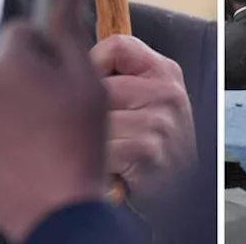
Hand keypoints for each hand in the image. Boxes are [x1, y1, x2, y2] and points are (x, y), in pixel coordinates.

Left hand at [0, 0, 105, 243]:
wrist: (56, 208)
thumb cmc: (78, 143)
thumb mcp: (87, 80)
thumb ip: (69, 27)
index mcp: (10, 59)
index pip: (21, 31)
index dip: (43, 52)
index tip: (55, 76)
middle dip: (18, 74)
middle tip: (45, 108)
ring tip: (27, 132)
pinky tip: (6, 147)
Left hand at [90, 35, 196, 218]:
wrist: (177, 200)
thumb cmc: (153, 150)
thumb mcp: (148, 103)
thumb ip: (122, 78)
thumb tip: (68, 56)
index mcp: (165, 73)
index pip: (117, 46)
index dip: (92, 65)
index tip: (86, 88)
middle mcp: (167, 92)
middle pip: (97, 84)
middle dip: (84, 113)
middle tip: (91, 134)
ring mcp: (159, 121)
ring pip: (92, 118)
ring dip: (86, 141)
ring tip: (100, 153)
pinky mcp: (146, 150)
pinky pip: (97, 146)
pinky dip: (95, 162)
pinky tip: (108, 169)